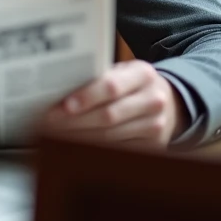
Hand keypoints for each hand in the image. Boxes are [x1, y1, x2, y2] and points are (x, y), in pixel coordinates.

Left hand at [42, 60, 185, 147]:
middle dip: (75, 121)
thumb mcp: (124, 72)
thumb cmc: (135, 85)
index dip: (86, 97)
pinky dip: (93, 147)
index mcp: (143, 74)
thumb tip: (60, 86)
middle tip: (50, 122)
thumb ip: (100, 77)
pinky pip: (117, 149)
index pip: (111, 87)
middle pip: (108, 115)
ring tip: (55, 133)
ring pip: (110, 136)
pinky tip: (75, 142)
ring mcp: (156, 125)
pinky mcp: (154, 146)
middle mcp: (154, 100)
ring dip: (79, 136)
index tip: (63, 105)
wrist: (171, 104)